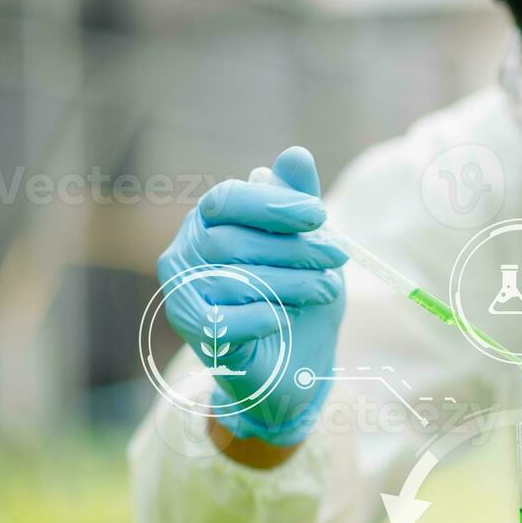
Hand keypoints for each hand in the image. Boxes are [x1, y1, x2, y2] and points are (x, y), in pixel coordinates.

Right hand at [158, 146, 346, 445]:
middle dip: (294, 248)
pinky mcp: (196, 337)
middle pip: (234, 241)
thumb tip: (296, 155)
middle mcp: (184, 255)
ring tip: (326, 288)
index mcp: (207, 223)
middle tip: (338, 257)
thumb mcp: (309, 247)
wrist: (296, 367)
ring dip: (290, 282)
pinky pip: (227, 321)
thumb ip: (299, 203)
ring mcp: (184, 297)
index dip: (273, 204)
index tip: (320, 215)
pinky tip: (286, 319)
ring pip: (234, 280)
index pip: (227, 200)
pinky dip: (265, 317)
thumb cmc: (297, 297)